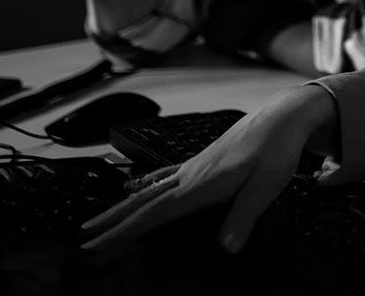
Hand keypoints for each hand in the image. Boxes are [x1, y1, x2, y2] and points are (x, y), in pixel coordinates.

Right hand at [79, 84, 337, 255]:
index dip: (123, 232)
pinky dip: (141, 188)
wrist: (281, 116)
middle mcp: (189, 176)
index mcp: (201, 184)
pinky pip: (160, 178)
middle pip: (141, 204)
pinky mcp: (198, 164)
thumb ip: (244, 216)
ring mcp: (191, 168)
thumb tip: (226, 248)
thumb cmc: (277, 150)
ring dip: (120, 210)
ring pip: (146, 191)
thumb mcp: (267, 185)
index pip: (153, 214)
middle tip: (83, 242)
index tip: (97, 245)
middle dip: (111, 224)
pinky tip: (129, 190)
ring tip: (97, 224)